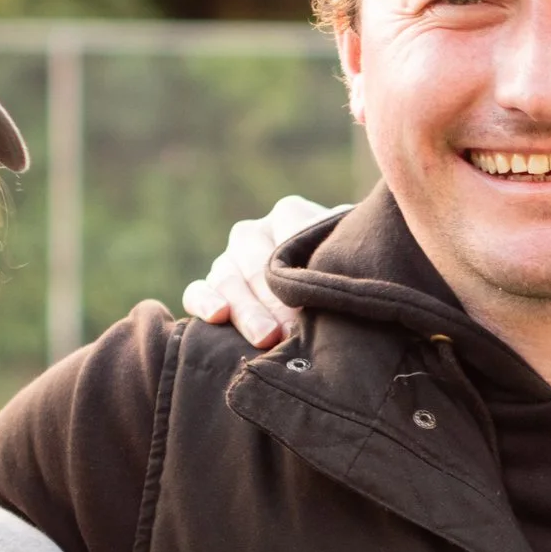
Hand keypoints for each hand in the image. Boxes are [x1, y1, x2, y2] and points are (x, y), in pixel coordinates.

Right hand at [180, 195, 338, 348]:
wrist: (334, 293)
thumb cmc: (348, 272)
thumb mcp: (353, 258)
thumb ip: (343, 261)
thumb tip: (337, 284)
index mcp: (290, 214)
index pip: (287, 234)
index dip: (301, 272)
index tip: (315, 303)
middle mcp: (255, 233)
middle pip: (256, 263)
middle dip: (274, 301)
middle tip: (291, 331)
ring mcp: (230, 259)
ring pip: (226, 277)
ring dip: (246, 309)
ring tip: (267, 337)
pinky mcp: (212, 287)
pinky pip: (197, 290)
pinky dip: (203, 301)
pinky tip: (218, 317)